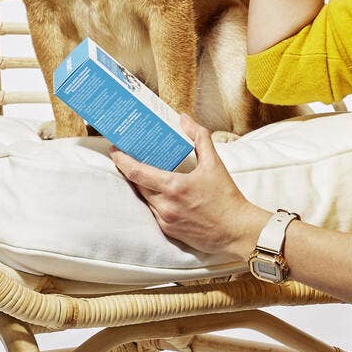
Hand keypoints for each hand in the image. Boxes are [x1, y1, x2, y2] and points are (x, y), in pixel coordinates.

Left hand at [109, 113, 264, 263]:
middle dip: (131, 171)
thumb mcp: (214, 164)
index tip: (115, 150)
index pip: (137, 172)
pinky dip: (154, 200)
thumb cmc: (227, 198)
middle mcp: (165, 205)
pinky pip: (154, 212)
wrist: (236, 231)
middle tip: (128, 157)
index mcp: (174, 187)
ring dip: (143, 186)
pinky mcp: (169, 231)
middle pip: (137, 185)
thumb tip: (184, 119)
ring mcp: (165, 220)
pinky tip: (160, 193)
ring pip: (145, 199)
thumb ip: (199, 138)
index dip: (122, 160)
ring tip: (144, 173)